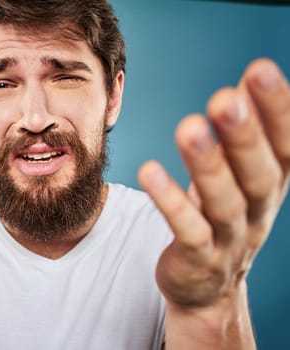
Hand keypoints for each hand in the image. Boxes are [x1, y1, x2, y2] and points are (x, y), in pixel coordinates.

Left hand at [139, 59, 288, 312]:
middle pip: (259, 174)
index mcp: (273, 185)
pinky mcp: (198, 258)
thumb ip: (246, 130)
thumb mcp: (242, 174)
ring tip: (189, 128)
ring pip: (224, 203)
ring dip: (207, 166)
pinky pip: (188, 231)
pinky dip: (172, 203)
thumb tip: (249, 78)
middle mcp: (258, 212)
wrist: (208, 285)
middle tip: (225, 99)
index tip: (260, 70)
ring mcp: (230, 240)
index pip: (285, 146)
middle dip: (245, 136)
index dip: (277, 111)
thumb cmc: (223, 215)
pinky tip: (149, 172)